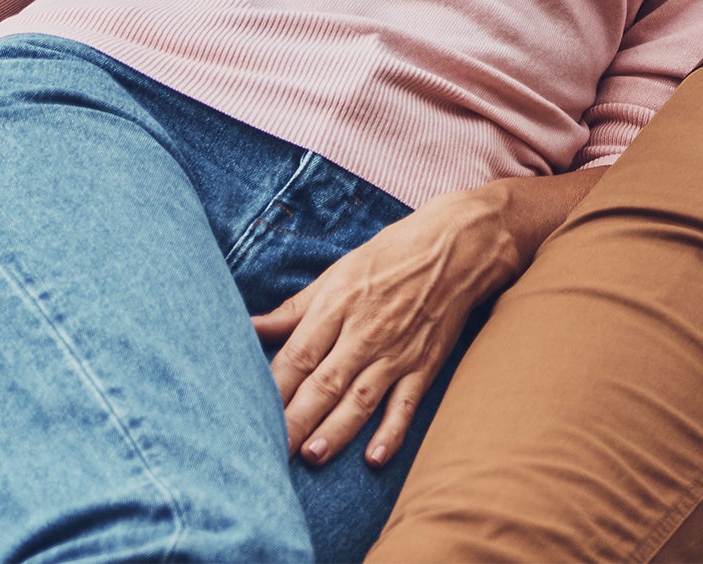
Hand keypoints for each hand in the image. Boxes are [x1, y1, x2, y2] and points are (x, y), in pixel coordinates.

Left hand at [253, 191, 517, 468]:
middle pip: (324, 382)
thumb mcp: (338, 273)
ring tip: (311, 456)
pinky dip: (392, 431)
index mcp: (338, 303)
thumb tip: (247, 328)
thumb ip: (293, 309)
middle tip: (269, 453)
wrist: (457, 245)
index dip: (272, 388)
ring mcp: (397, 350)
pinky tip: (375, 458)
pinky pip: (406, 403)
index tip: (245, 415)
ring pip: (360, 398)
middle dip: (295, 420)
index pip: (298, 355)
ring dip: (335, 430)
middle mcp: (365, 330)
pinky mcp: (425, 364)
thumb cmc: (390, 256)